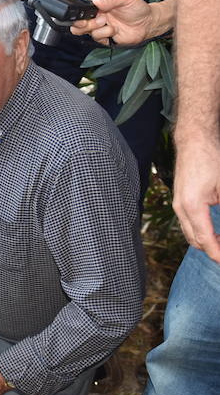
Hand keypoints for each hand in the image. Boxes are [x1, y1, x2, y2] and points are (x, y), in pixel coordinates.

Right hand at [63, 0, 156, 46]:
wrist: (146, 26)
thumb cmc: (137, 8)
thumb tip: (97, 1)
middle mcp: (93, 12)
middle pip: (73, 18)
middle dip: (82, 21)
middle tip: (98, 18)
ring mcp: (95, 24)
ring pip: (80, 30)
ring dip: (94, 28)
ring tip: (107, 23)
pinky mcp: (99, 36)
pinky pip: (94, 38)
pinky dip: (104, 35)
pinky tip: (113, 30)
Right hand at [172, 137, 219, 262]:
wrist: (194, 140)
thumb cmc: (212, 158)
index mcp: (192, 206)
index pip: (205, 239)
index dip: (217, 254)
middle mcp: (181, 208)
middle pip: (195, 241)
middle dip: (212, 251)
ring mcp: (177, 204)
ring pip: (190, 233)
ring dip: (206, 242)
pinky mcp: (179, 200)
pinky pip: (188, 224)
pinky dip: (200, 231)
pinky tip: (214, 230)